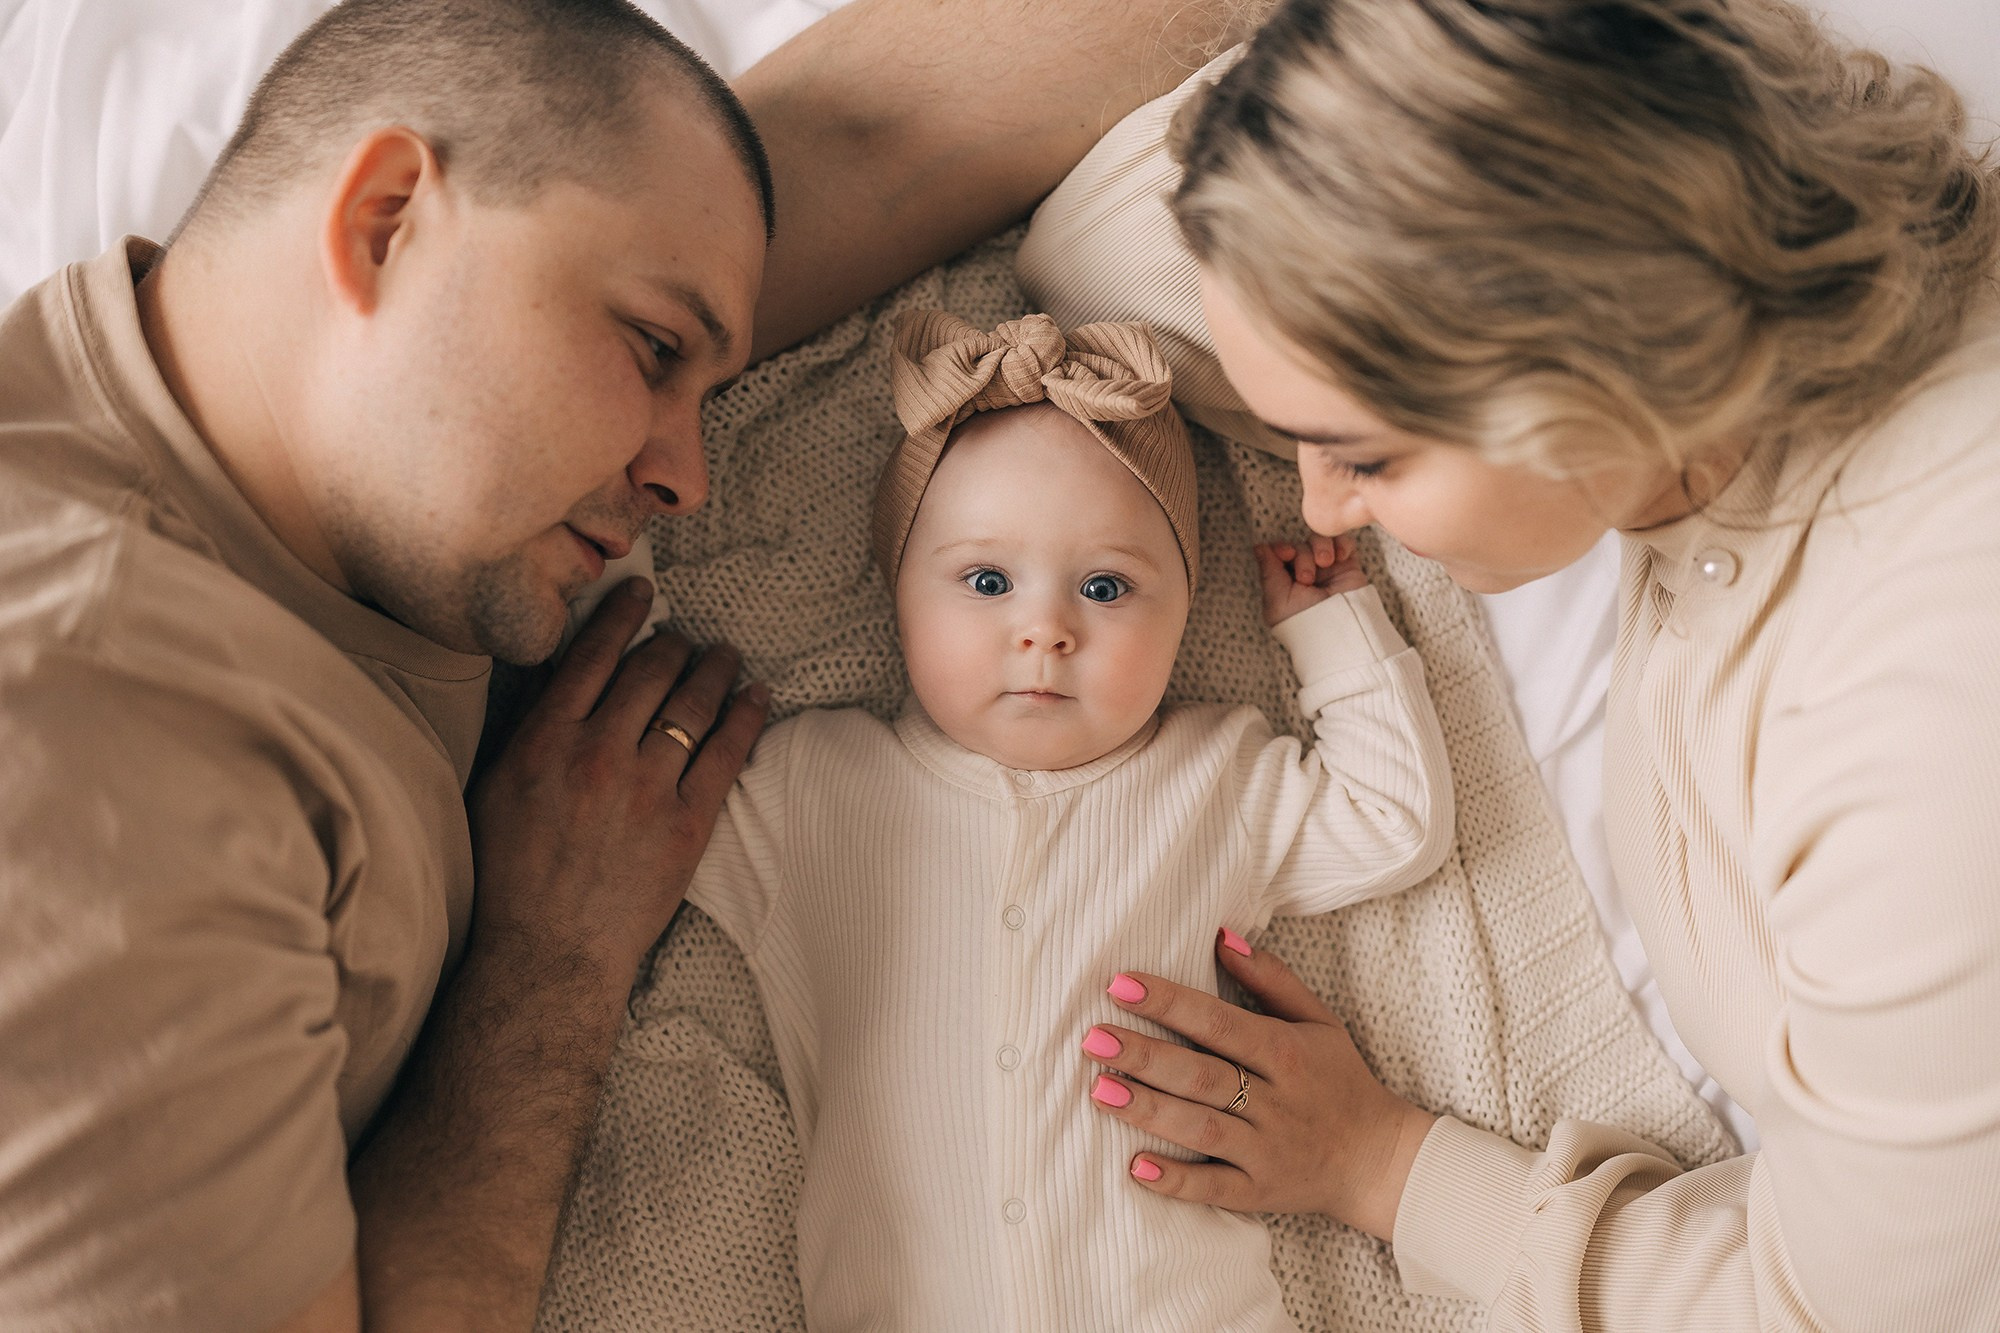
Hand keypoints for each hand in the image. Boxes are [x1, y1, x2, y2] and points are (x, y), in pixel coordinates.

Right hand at [467, 577, 768, 991]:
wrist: (546, 954)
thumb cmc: (509, 876)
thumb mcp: (497, 788)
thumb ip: (529, 727)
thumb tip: (560, 671)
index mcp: (544, 741)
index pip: (591, 656)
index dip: (623, 616)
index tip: (642, 592)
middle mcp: (597, 754)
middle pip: (649, 672)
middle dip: (673, 643)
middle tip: (685, 634)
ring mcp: (646, 788)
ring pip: (691, 704)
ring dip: (714, 668)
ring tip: (725, 654)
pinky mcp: (686, 823)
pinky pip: (726, 753)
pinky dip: (745, 715)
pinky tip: (756, 694)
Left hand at [1083, 931, 1436, 1240]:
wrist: (1379, 1160)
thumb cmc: (1339, 1080)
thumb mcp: (1318, 1020)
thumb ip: (1271, 978)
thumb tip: (1221, 935)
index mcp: (1286, 1052)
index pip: (1218, 1022)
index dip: (1169, 1002)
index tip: (1120, 985)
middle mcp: (1276, 1101)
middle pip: (1202, 1075)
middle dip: (1144, 1055)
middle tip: (1093, 1038)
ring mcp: (1267, 1150)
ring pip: (1202, 1128)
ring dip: (1149, 1110)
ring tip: (1100, 1091)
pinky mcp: (1260, 1192)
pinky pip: (1215, 1187)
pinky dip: (1177, 1180)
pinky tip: (1136, 1166)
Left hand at [1255, 534, 1366, 627]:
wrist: (1338, 631)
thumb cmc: (1303, 622)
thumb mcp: (1277, 599)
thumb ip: (1268, 570)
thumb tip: (1259, 546)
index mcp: (1285, 581)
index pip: (1279, 552)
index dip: (1281, 547)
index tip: (1286, 553)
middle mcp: (1304, 573)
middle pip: (1298, 545)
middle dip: (1302, 557)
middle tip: (1307, 579)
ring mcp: (1326, 569)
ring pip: (1319, 540)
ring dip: (1320, 547)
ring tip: (1325, 563)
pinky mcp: (1347, 566)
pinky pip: (1343, 541)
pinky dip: (1340, 544)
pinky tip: (1340, 557)